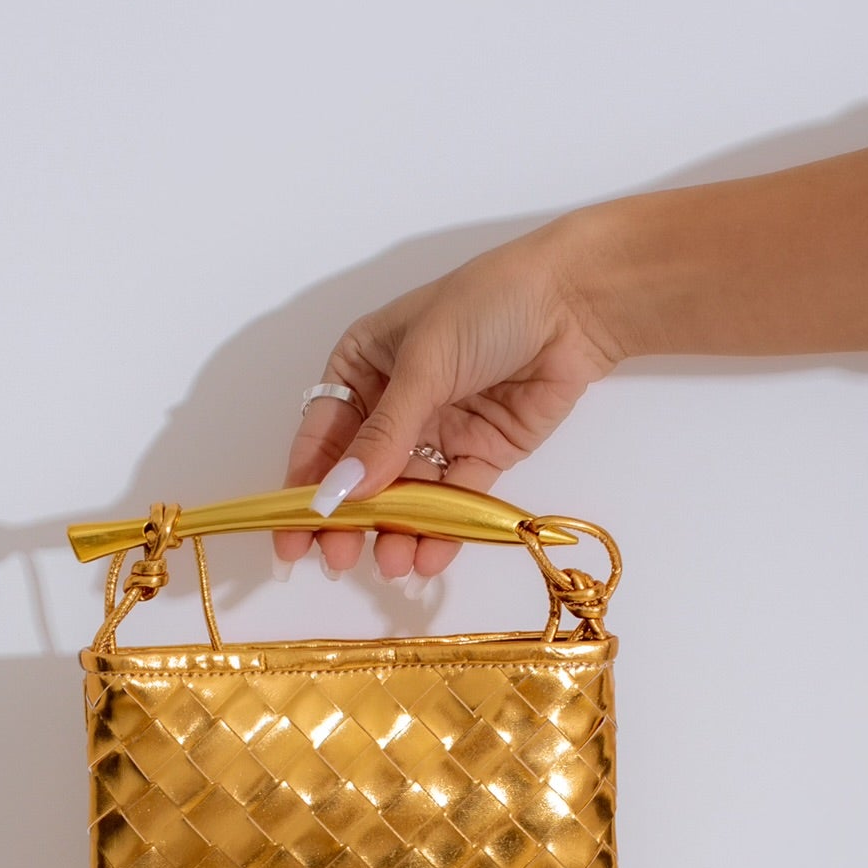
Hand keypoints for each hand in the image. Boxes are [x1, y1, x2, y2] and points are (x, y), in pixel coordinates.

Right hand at [275, 220, 620, 583]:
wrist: (576, 303)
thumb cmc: (489, 306)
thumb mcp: (425, 364)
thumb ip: (384, 435)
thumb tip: (338, 494)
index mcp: (363, 364)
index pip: (323, 432)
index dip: (304, 483)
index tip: (291, 533)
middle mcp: (393, 401)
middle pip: (359, 472)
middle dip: (349, 519)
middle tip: (340, 560)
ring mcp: (438, 430)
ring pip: (406, 493)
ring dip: (396, 531)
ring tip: (394, 563)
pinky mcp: (482, 453)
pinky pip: (454, 500)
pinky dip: (441, 531)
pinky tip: (428, 558)